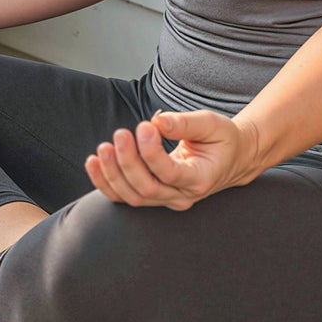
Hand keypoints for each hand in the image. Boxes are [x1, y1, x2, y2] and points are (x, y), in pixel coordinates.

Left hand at [85, 109, 259, 210]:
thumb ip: (185, 123)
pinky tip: (92, 163)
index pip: (170, 174)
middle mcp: (183, 195)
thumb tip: (158, 121)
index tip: (142, 126)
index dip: (151, 153)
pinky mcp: (153, 196)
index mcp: (200, 178)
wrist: (229, 159)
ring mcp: (167, 199)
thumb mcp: (211, 124)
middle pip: (147, 189)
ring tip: (102, 148)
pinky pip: (124, 196)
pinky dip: (105, 183)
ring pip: (133, 197)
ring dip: (112, 173)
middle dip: (128, 162)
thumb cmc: (220, 139)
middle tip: (120, 134)